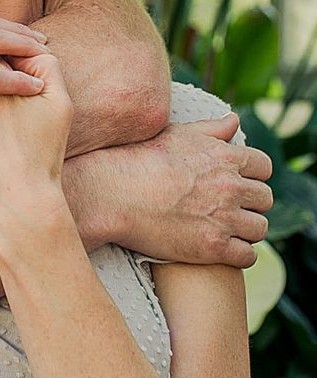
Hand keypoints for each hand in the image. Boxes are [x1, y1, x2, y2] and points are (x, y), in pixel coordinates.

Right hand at [86, 113, 271, 267]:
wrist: (113, 194)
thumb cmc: (140, 160)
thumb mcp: (177, 134)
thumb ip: (211, 129)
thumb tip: (235, 121)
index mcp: (224, 156)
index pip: (264, 167)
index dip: (252, 175)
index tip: (237, 182)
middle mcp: (229, 186)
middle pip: (264, 198)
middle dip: (250, 203)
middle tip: (228, 207)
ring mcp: (224, 218)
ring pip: (259, 228)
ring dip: (245, 229)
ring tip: (223, 227)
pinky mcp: (214, 247)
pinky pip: (248, 256)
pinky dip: (238, 253)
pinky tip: (219, 246)